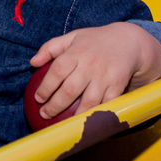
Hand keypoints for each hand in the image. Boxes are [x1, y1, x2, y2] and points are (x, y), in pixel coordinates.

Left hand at [28, 22, 160, 120]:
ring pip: (88, 102)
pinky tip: (85, 123)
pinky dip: (96, 115)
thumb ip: (50, 47)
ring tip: (63, 124)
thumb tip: (32, 62)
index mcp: (77, 52)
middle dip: (55, 105)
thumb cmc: (94, 41)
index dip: (46, 87)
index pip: (57, 71)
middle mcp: (90, 65)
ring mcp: (105, 77)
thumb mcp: (72, 37)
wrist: (128, 42)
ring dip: (74, 116)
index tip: (38, 99)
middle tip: (45, 114)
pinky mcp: (117, 86)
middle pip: (69, 90)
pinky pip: (105, 105)